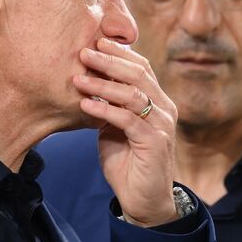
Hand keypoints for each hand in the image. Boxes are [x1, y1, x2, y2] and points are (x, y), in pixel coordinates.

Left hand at [76, 38, 178, 226]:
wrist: (144, 200)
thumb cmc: (129, 163)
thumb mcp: (116, 128)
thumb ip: (109, 106)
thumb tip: (88, 82)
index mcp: (157, 101)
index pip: (142, 67)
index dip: (120, 53)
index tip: (96, 42)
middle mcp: (164, 108)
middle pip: (138, 74)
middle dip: (109, 61)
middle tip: (85, 52)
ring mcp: (161, 125)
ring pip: (132, 94)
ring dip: (102, 84)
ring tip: (77, 79)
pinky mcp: (154, 142)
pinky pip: (127, 120)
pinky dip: (104, 110)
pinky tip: (85, 105)